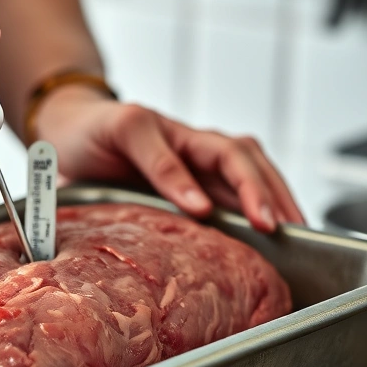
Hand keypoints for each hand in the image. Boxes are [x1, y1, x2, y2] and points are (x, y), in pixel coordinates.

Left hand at [35, 87, 304, 232]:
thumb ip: (159, 163)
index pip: (227, 157)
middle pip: (249, 164)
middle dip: (272, 197)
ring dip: (274, 203)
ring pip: (250, 178)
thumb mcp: (122, 133)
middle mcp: (196, 149)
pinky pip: (232, 197)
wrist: (72, 131)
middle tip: (288, 231)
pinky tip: (269, 237)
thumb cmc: (93, 130)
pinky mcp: (193, 189)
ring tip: (294, 236)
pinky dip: (256, 212)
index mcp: (180, 135)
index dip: (247, 189)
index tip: (253, 220)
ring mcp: (197, 168)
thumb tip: (201, 207)